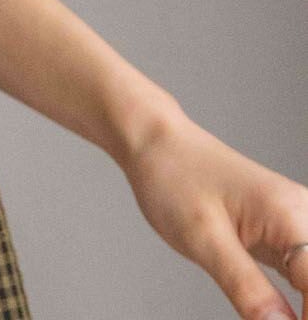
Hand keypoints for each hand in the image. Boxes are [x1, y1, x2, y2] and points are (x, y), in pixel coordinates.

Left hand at [120, 107, 307, 317]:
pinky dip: (299, 303)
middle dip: (306, 311)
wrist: (154, 144)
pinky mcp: (285, 237)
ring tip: (267, 315)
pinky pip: (307, 278)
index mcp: (292, 216)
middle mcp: (305, 218)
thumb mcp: (204, 239)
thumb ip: (247, 288)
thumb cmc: (174, 177)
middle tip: (264, 318)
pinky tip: (277, 315)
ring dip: (303, 308)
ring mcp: (297, 227)